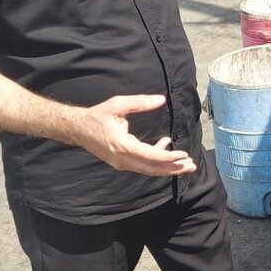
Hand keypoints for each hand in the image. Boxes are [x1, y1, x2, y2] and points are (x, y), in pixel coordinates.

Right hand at [77, 95, 196, 176]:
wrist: (78, 129)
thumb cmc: (98, 116)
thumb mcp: (118, 104)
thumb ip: (140, 102)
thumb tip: (161, 99)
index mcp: (123, 146)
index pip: (151, 156)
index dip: (169, 157)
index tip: (184, 155)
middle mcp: (123, 159)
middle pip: (152, 168)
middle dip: (174, 168)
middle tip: (192, 166)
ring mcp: (121, 163)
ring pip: (148, 170)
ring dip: (167, 168)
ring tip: (185, 164)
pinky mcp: (121, 163)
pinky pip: (142, 166)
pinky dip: (156, 161)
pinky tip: (166, 146)